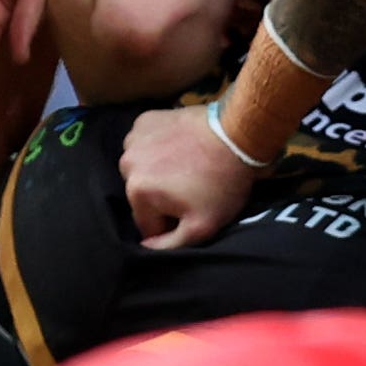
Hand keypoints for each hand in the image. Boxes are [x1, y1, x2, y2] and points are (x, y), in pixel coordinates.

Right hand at [117, 102, 257, 248]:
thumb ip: (169, 244)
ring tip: (187, 167)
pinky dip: (157, 147)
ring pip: (141, 169)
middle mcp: (127, 163)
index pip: (147, 223)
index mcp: (137, 191)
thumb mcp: (201, 226)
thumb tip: (145, 246)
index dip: (170, 223)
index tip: (191, 211)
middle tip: (191, 189)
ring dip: (157, 172)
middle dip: (162, 197)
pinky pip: (144, 144)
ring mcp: (134, 138)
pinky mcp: (145, 119)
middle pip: (141, 195)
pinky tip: (180, 147)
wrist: (238, 134)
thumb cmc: (221, 183)